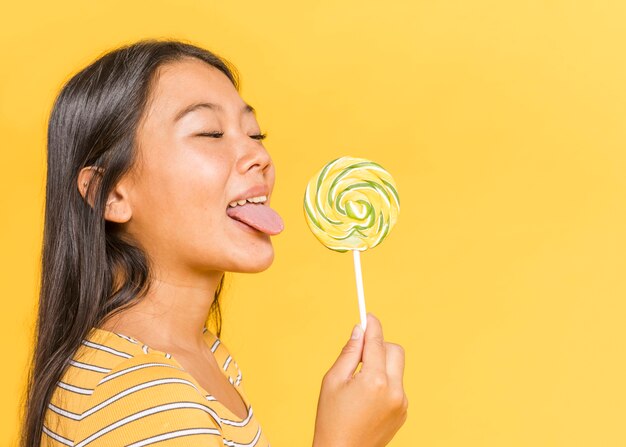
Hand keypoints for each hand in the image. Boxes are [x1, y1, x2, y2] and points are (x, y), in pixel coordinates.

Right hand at [313, 313, 407, 446]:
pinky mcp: (403, 412)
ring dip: (381, 366)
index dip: (372, 326)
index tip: (368, 316)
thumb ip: (349, 353)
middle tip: (360, 352)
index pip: (377, 342)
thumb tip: (359, 331)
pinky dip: (385, 383)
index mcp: (374, 381)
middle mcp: (394, 390)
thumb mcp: (333, 381)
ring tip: (359, 384)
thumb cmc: (331, 419)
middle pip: (395, 350)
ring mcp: (402, 403)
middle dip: (380, 345)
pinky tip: (367, 398)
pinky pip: (397, 386)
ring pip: (396, 369)